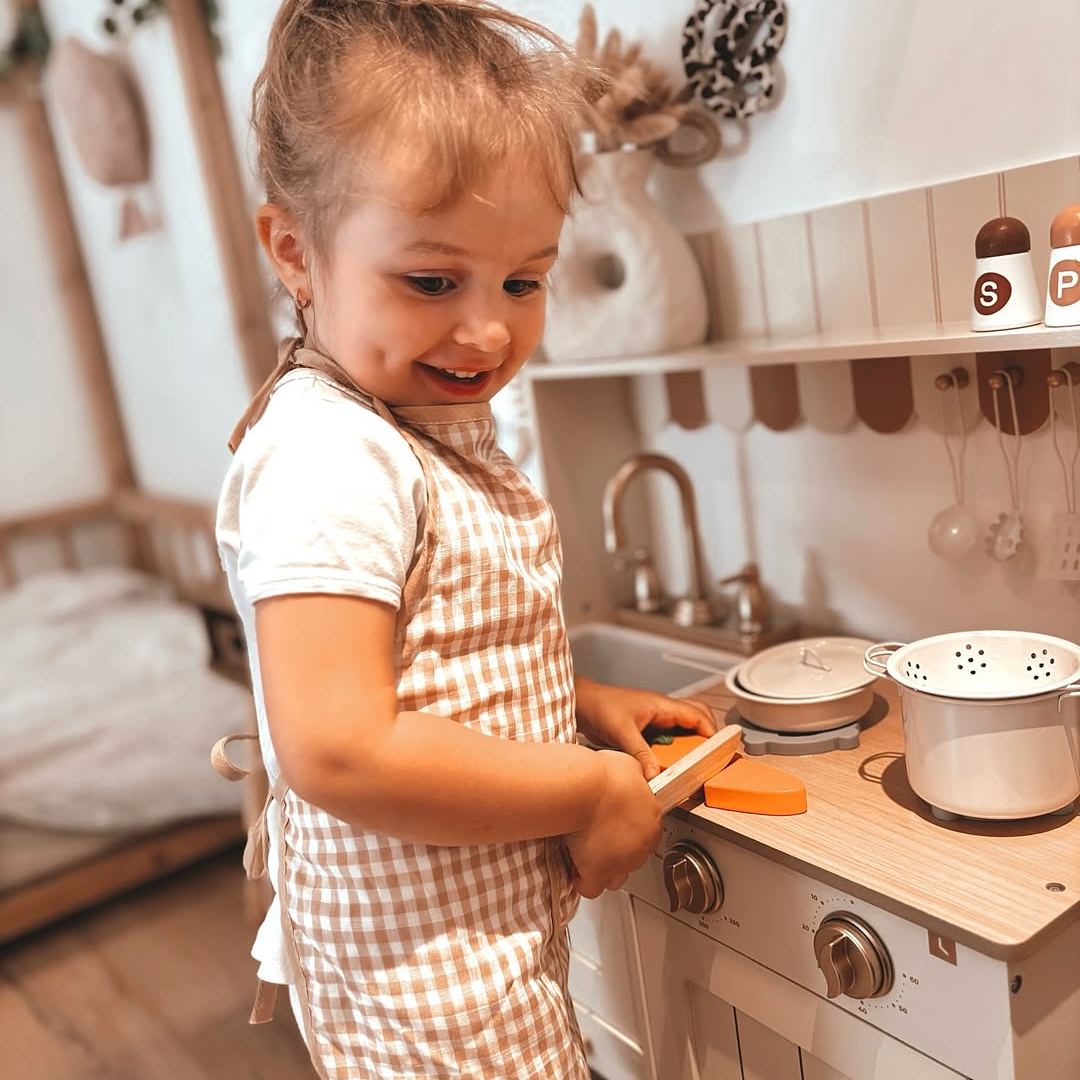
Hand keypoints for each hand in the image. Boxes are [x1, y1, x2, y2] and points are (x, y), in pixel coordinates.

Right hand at [565, 750, 660, 897]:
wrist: (584, 788)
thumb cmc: (602, 775)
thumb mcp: (630, 764)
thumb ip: (636, 776)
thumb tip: (635, 775)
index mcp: (651, 818)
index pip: (644, 833)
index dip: (625, 830)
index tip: (610, 825)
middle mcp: (641, 844)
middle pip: (631, 856)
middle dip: (614, 850)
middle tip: (594, 837)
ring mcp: (622, 862)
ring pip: (616, 877)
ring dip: (602, 869)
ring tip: (585, 855)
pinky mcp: (599, 873)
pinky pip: (591, 887)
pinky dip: (582, 881)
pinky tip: (573, 869)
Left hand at [575, 677, 714, 780]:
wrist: (580, 703)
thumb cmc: (599, 706)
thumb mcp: (621, 731)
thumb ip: (640, 753)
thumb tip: (654, 775)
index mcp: (662, 705)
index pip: (697, 715)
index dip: (711, 731)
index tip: (719, 749)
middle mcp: (662, 710)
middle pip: (697, 717)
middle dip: (708, 734)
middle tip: (713, 756)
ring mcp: (654, 718)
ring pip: (683, 728)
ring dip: (691, 742)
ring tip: (696, 763)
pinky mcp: (646, 728)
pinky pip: (668, 737)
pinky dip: (675, 749)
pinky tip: (671, 764)